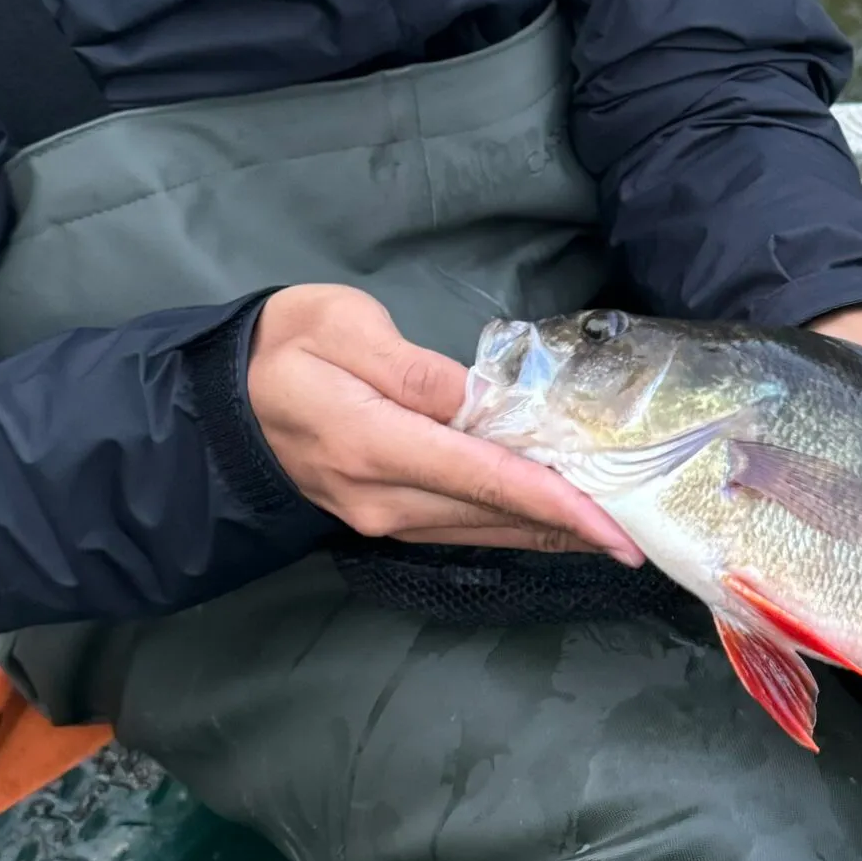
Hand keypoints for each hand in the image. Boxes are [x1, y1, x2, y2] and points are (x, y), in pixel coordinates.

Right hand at [247, 285, 641, 559]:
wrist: (218, 402)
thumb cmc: (281, 347)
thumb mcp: (342, 327)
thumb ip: (416, 371)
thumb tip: (482, 402)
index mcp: (374, 442)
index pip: (487, 478)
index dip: (558, 504)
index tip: (616, 529)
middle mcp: (384, 498)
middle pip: (498, 516)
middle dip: (574, 525)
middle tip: (643, 528)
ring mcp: (383, 519)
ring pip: (487, 532)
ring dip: (552, 533)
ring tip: (616, 533)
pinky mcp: (385, 523)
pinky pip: (465, 530)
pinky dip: (516, 526)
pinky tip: (557, 523)